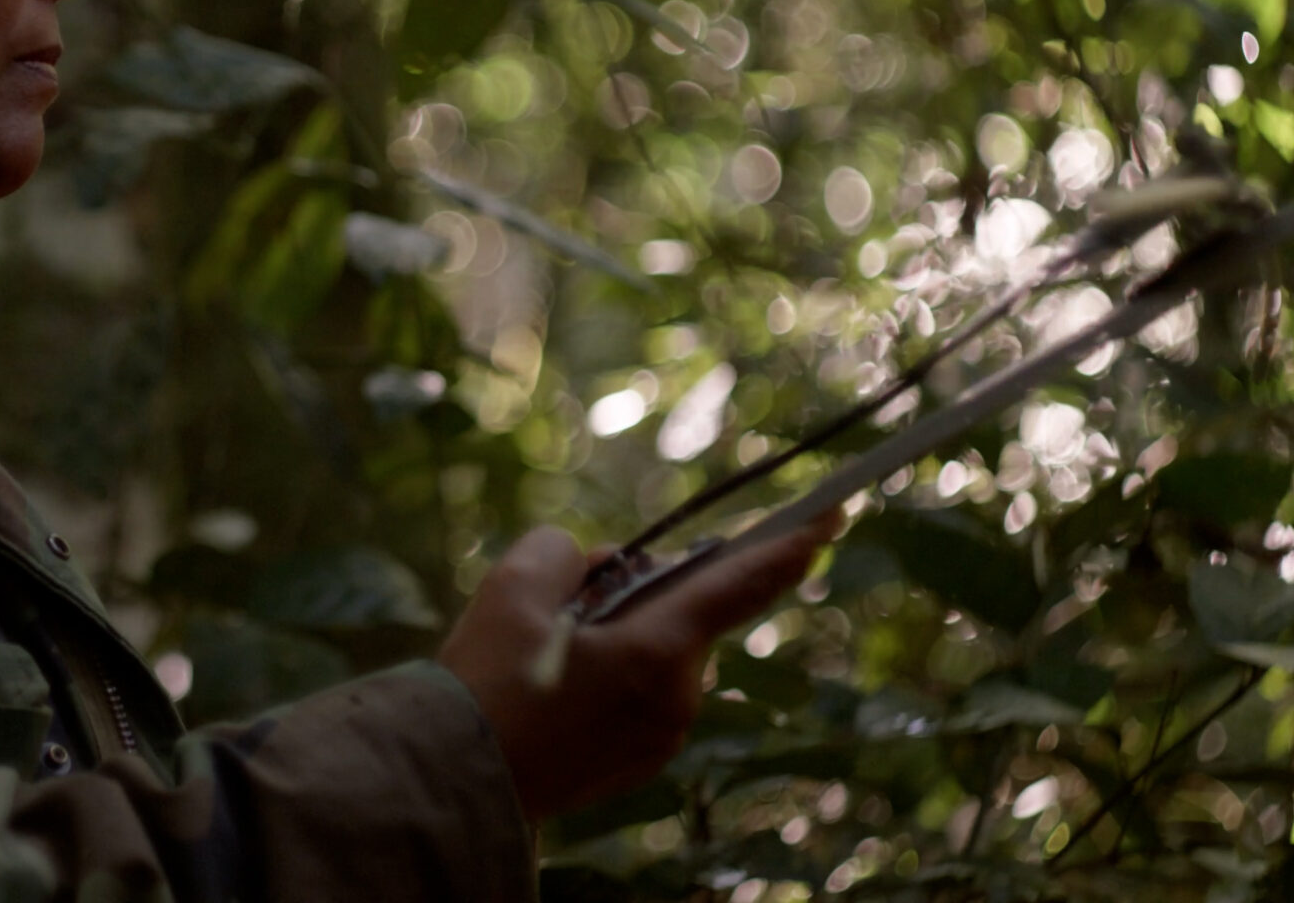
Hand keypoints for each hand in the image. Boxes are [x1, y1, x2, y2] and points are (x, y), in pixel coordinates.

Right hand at [437, 514, 838, 820]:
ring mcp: (661, 737)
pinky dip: (613, 674)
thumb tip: (597, 568)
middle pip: (681, 615)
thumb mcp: (514, 588)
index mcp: (656, 651)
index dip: (789, 545)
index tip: (835, 513)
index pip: (740, 584)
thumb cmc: (484, 683)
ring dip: (621, 635)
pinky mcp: (640, 761)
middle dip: (640, 592)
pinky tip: (553, 688)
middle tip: (567, 598)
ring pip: (659, 654)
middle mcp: (676, 698)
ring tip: (545, 653)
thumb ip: (568, 553)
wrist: (457, 780)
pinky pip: (643, 693)